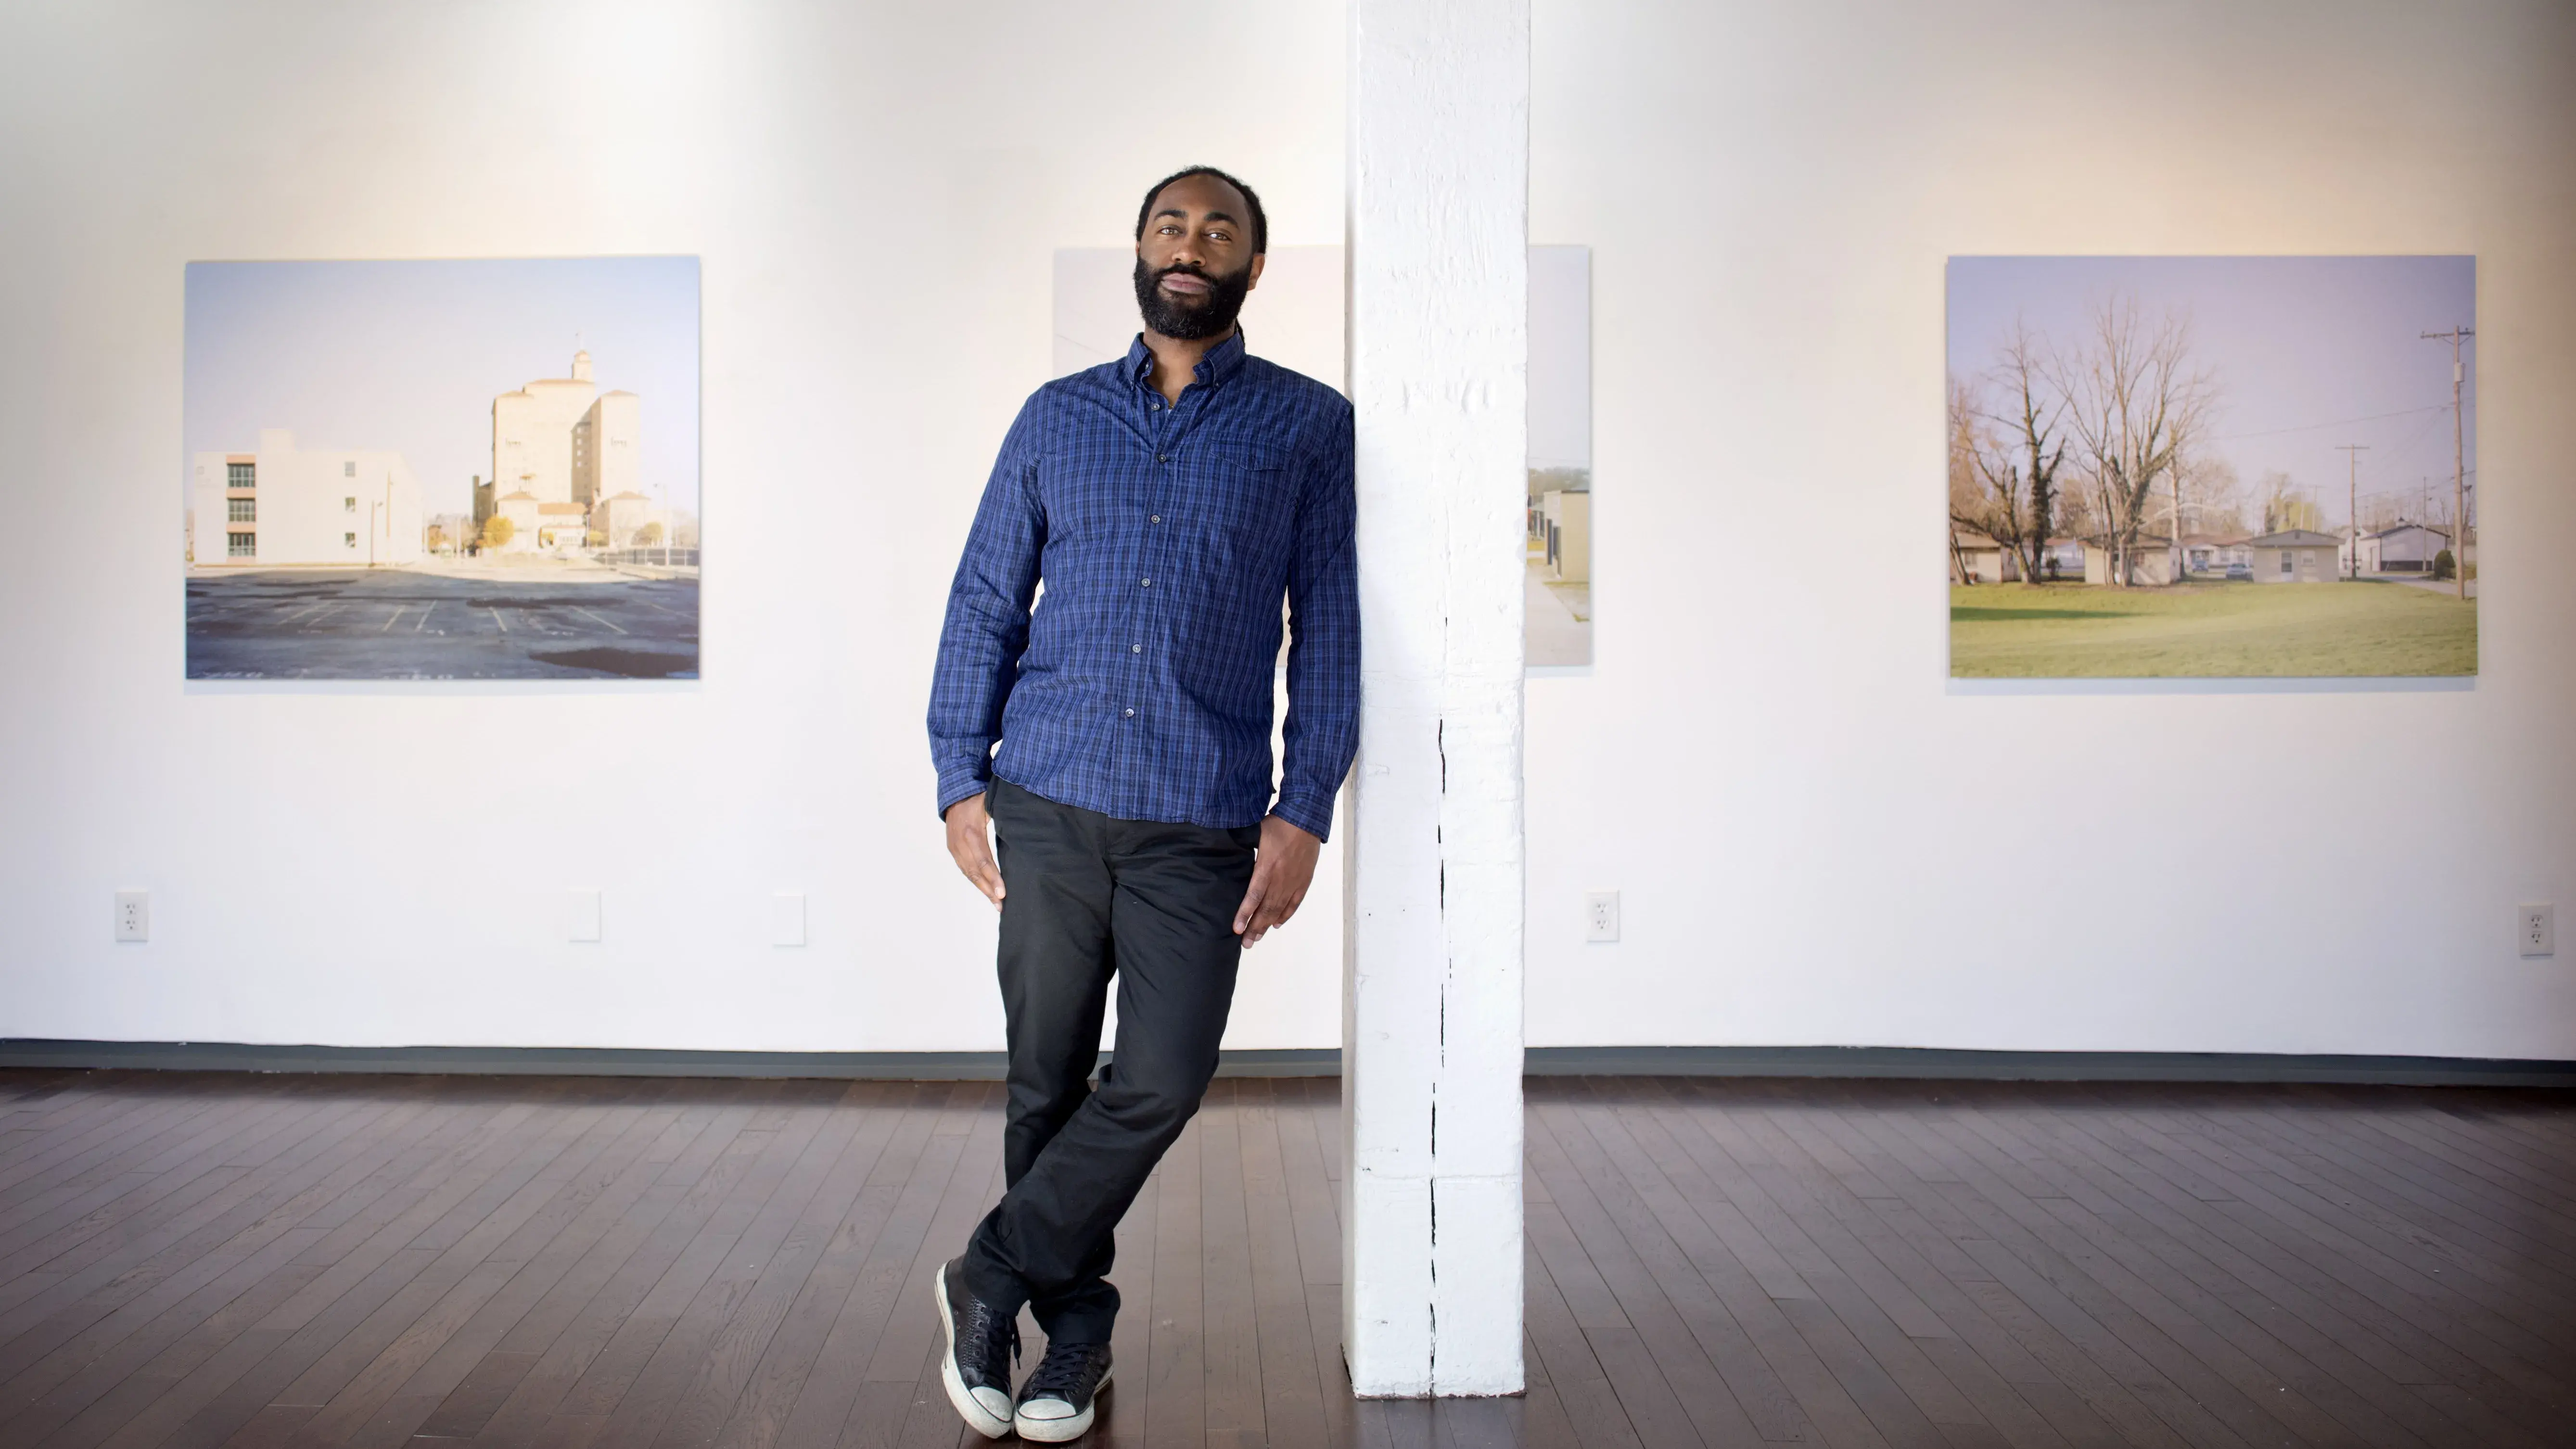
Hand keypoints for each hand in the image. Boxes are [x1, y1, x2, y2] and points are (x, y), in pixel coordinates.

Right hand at [944, 792, 1003, 910]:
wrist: (955, 793)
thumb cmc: (978, 798)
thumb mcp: (992, 805)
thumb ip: (1005, 819)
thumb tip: (1025, 832)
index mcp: (972, 833)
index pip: (984, 861)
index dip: (993, 878)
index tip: (1003, 893)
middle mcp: (960, 843)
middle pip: (975, 872)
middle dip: (989, 890)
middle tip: (1001, 905)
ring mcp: (954, 847)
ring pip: (968, 873)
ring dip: (982, 889)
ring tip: (996, 903)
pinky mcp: (952, 849)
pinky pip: (964, 868)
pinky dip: (975, 881)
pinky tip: (985, 890)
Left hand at [1232, 816, 1321, 947]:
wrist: (1306, 819)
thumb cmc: (1279, 824)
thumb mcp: (1256, 834)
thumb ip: (1244, 849)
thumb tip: (1227, 855)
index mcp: (1267, 866)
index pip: (1254, 896)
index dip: (1244, 914)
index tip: (1236, 929)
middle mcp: (1281, 878)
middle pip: (1266, 908)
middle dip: (1254, 927)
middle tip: (1245, 943)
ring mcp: (1294, 881)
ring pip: (1279, 909)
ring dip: (1267, 925)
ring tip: (1257, 938)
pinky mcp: (1304, 880)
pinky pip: (1294, 902)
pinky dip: (1285, 915)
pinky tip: (1276, 924)